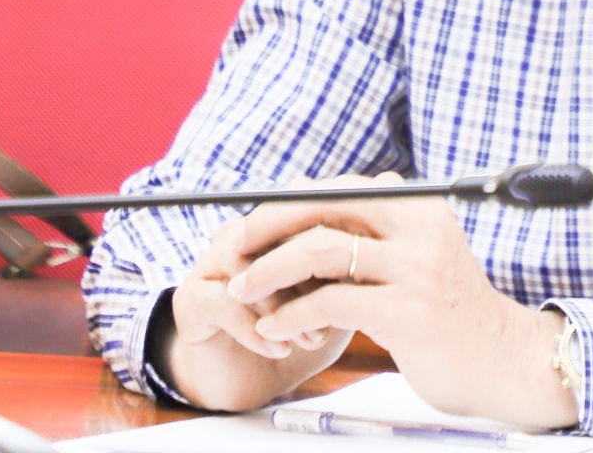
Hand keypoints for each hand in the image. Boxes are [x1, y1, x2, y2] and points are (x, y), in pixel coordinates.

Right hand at [164, 192, 356, 410]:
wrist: (256, 382)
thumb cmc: (303, 330)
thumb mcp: (342, 295)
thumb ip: (364, 259)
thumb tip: (400, 211)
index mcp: (277, 227)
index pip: (305, 210)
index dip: (335, 241)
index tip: (365, 275)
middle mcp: (243, 236)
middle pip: (275, 232)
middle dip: (311, 272)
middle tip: (342, 307)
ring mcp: (214, 264)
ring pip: (248, 265)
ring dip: (285, 304)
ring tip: (313, 338)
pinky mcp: (192, 299)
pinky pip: (223, 302)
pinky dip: (256, 329)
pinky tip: (281, 349)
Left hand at [227, 173, 577, 428]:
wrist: (502, 361)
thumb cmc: (449, 313)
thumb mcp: (418, 258)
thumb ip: (375, 235)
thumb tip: (301, 217)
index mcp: (421, 206)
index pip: (339, 189)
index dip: (290, 205)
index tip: (255, 226)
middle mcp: (420, 227)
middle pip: (324, 206)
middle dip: (269, 225)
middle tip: (237, 248)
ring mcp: (416, 269)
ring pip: (319, 250)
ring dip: (269, 271)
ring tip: (243, 290)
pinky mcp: (409, 313)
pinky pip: (330, 303)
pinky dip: (291, 314)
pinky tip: (274, 327)